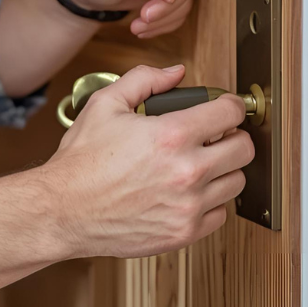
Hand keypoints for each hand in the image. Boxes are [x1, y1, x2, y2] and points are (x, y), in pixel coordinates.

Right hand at [41, 64, 254, 258]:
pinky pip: (220, 214)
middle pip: (244, 149)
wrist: (63, 210)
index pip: (230, 113)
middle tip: (216, 135)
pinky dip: (211, 201)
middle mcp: (187, 172)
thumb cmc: (81, 161)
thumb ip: (144, 80)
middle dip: (233, 136)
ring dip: (224, 169)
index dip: (231, 104)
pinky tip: (189, 190)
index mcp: (171, 135)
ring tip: (200, 162)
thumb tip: (174, 73)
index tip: (226, 107)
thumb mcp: (105, 104)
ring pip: (237, 182)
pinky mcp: (184, 233)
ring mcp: (188, 206)